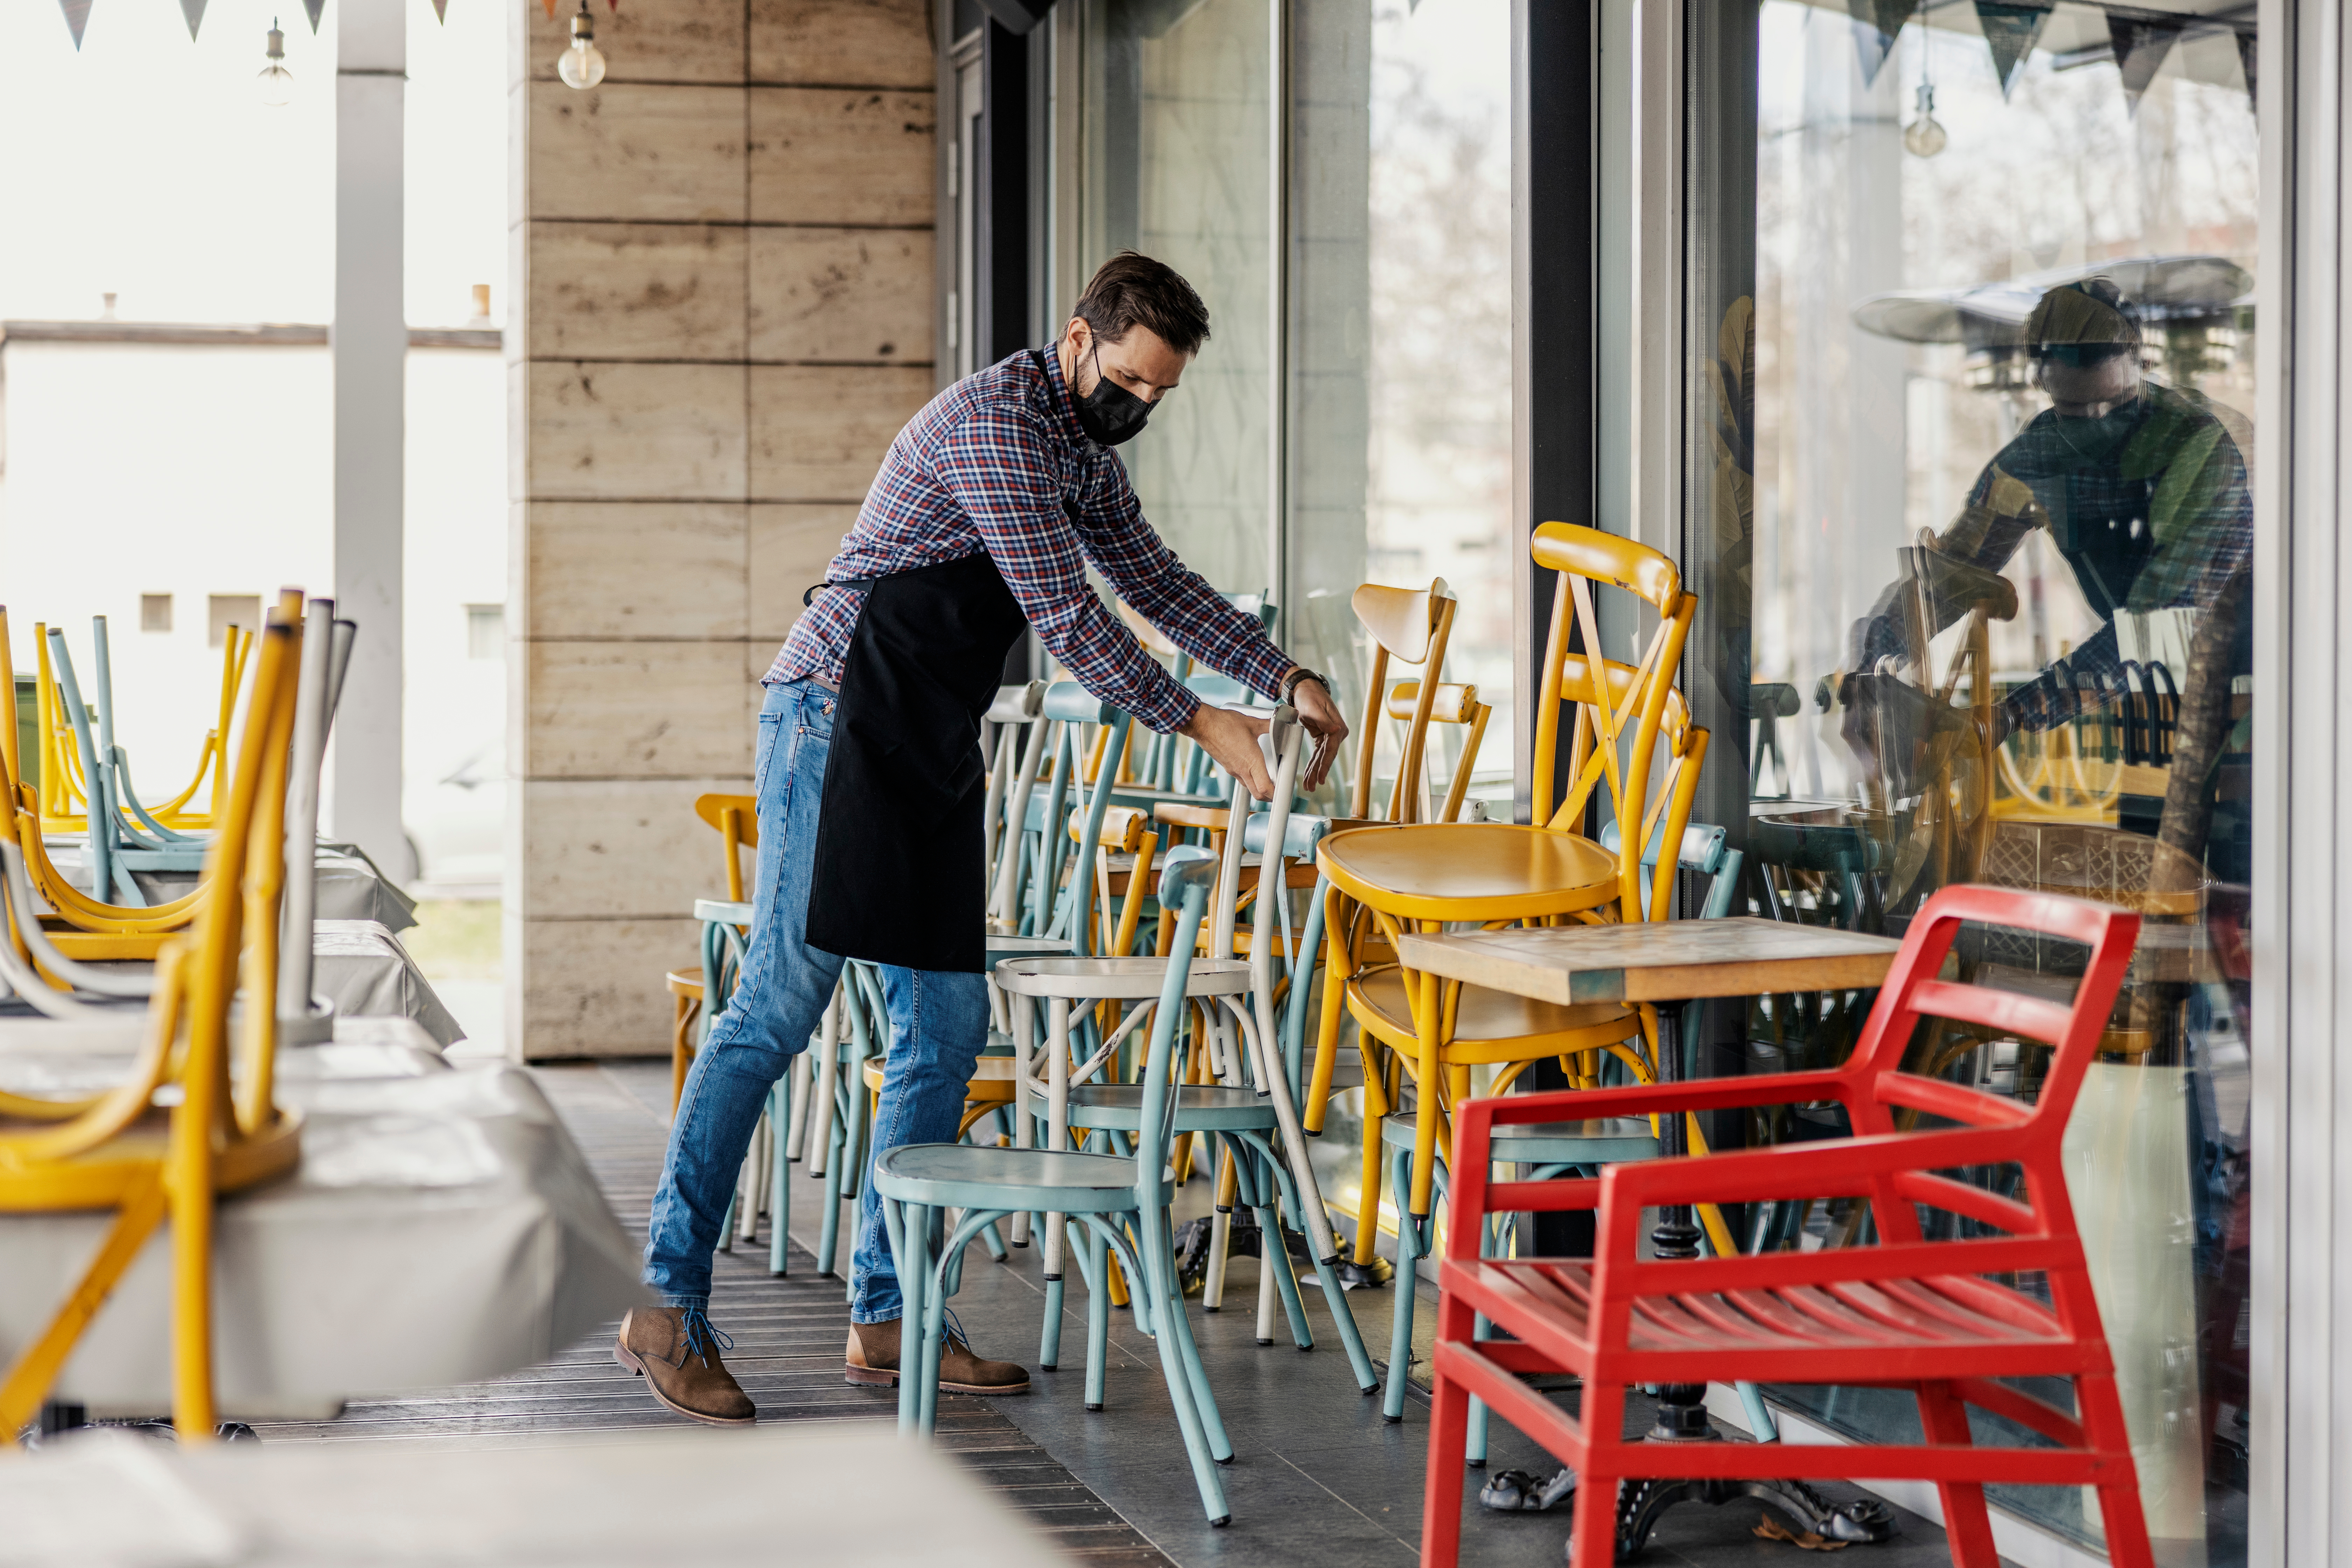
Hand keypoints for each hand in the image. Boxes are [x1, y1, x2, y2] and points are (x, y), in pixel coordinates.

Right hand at [1178, 702, 1274, 800]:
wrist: (1203, 725)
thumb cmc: (1224, 724)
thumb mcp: (1252, 723)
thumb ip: (1268, 725)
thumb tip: (1278, 722)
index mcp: (1252, 761)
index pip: (1265, 788)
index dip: (1275, 795)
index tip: (1282, 792)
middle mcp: (1242, 769)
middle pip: (1257, 794)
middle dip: (1268, 797)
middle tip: (1277, 792)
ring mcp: (1233, 770)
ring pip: (1248, 787)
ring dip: (1258, 788)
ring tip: (1267, 780)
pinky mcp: (1226, 766)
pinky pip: (1240, 778)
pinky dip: (1249, 778)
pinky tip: (1251, 767)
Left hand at [1286, 674, 1348, 791]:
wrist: (1305, 689)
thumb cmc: (1310, 696)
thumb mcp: (1314, 708)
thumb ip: (1324, 721)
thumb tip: (1336, 731)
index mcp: (1338, 727)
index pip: (1331, 750)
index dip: (1325, 765)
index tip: (1320, 777)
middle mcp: (1336, 733)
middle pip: (1327, 757)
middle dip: (1319, 772)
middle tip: (1311, 786)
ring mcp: (1330, 736)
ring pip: (1322, 758)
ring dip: (1315, 771)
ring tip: (1309, 785)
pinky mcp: (1322, 737)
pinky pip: (1318, 754)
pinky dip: (1313, 764)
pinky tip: (1309, 775)